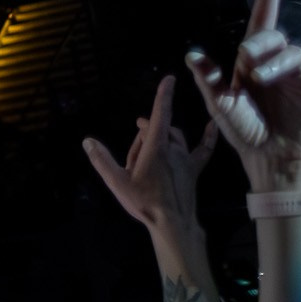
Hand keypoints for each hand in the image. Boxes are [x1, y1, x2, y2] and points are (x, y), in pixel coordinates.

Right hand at [82, 75, 216, 233]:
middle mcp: (173, 149)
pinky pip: (203, 149)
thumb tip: (87, 140)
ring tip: (146, 151)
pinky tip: (212, 125)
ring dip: (160, 136)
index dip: (163, 96)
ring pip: (174, 137)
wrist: (172, 223)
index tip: (169, 78)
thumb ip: (102, 160)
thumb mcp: (117, 182)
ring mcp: (185, 159)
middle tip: (131, 153)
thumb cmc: (144, 203)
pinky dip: (208, 136)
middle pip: (159, 129)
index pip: (159, 115)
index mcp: (155, 148)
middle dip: (145, 130)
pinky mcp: (193, 169)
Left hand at [184, 0, 300, 191]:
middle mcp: (277, 63)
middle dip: (260, 44)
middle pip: (274, 36)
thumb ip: (208, 79)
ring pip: (295, 53)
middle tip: (248, 63)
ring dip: (279, 63)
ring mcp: (300, 74)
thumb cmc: (243, 129)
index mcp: (251, 62)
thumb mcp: (219, 104)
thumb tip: (190, 54)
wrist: (267, 155)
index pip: (260, 22)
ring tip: (263, 79)